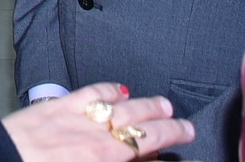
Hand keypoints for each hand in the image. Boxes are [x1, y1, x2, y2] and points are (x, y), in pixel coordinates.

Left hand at [0, 83, 194, 161]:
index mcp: (104, 160)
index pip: (148, 146)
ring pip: (122, 107)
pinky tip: (120, 89)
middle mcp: (97, 139)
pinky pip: (90, 94)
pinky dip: (109, 90)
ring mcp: (79, 120)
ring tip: (162, 104)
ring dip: (145, 105)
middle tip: (183, 125)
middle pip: (141, 127)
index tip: (186, 139)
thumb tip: (140, 157)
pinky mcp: (58, 107)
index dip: (171, 142)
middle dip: (167, 125)